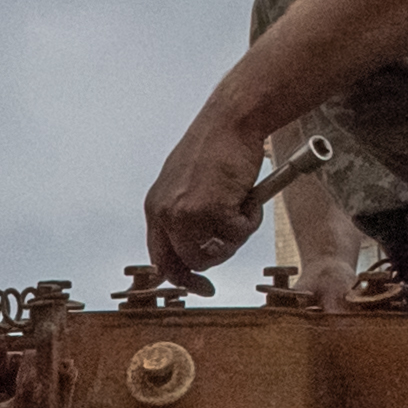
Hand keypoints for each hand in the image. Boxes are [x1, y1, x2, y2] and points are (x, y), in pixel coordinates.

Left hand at [142, 102, 278, 274]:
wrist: (232, 120)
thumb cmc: (217, 146)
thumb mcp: (187, 184)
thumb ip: (186, 215)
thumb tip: (197, 253)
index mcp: (156, 207)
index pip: (160, 257)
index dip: (181, 276)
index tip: (201, 286)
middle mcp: (165, 213)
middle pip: (188, 263)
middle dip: (216, 257)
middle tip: (235, 235)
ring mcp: (186, 214)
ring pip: (215, 254)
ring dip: (236, 235)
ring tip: (240, 201)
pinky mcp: (211, 210)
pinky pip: (238, 235)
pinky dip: (250, 218)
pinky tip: (246, 192)